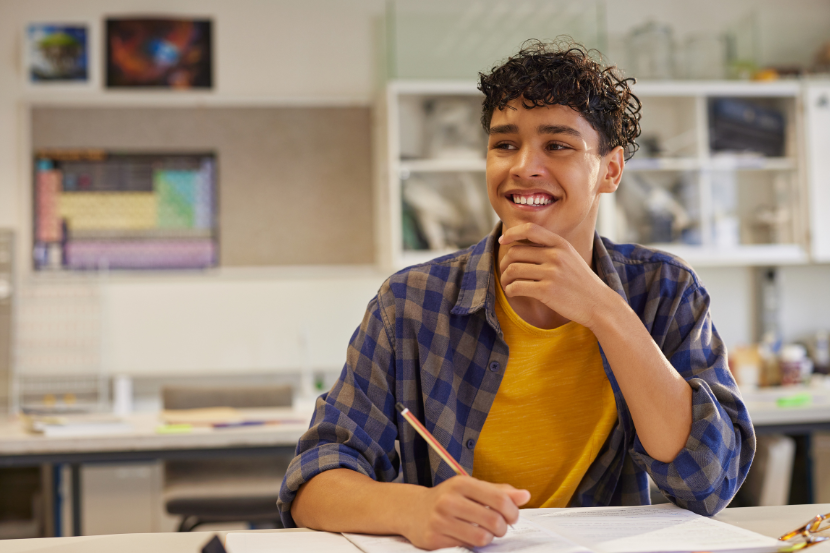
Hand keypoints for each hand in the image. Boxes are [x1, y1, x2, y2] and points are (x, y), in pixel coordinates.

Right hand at [403, 476, 529, 549]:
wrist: (412, 510)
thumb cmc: (448, 499)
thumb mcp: (471, 489)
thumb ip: (499, 492)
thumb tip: (525, 495)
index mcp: (461, 483)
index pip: (499, 499)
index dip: (512, 511)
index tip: (512, 516)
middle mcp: (449, 500)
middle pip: (494, 521)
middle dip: (502, 528)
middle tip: (499, 527)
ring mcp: (440, 520)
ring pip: (482, 538)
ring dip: (489, 538)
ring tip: (484, 533)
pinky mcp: (434, 538)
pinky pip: (466, 547)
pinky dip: (472, 544)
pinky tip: (467, 536)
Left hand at [498, 223, 615, 329]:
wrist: (599, 304)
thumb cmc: (580, 282)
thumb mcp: (570, 257)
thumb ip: (550, 248)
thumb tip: (520, 243)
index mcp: (561, 244)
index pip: (530, 229)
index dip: (512, 232)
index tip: (502, 240)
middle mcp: (556, 255)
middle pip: (515, 252)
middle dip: (505, 263)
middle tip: (505, 272)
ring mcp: (552, 273)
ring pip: (512, 270)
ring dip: (505, 278)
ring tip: (508, 284)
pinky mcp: (547, 291)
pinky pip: (517, 287)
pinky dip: (510, 290)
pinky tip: (513, 293)